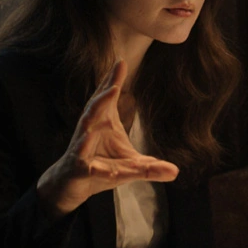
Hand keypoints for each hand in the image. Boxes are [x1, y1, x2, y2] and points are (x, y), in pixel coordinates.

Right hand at [35, 60, 179, 218]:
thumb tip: (176, 171)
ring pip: (86, 127)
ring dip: (95, 114)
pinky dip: (85, 151)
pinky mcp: (77, 166)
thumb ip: (151, 167)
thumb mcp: (130, 167)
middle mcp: (90, 131)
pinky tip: (88, 143)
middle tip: (116, 77)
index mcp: (102, 123)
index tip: (121, 62)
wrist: (71, 185)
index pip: (108, 99)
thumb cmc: (100, 167)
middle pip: (96, 107)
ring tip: (107, 98)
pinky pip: (83, 159)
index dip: (113, 81)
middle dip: (105, 92)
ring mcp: (81, 147)